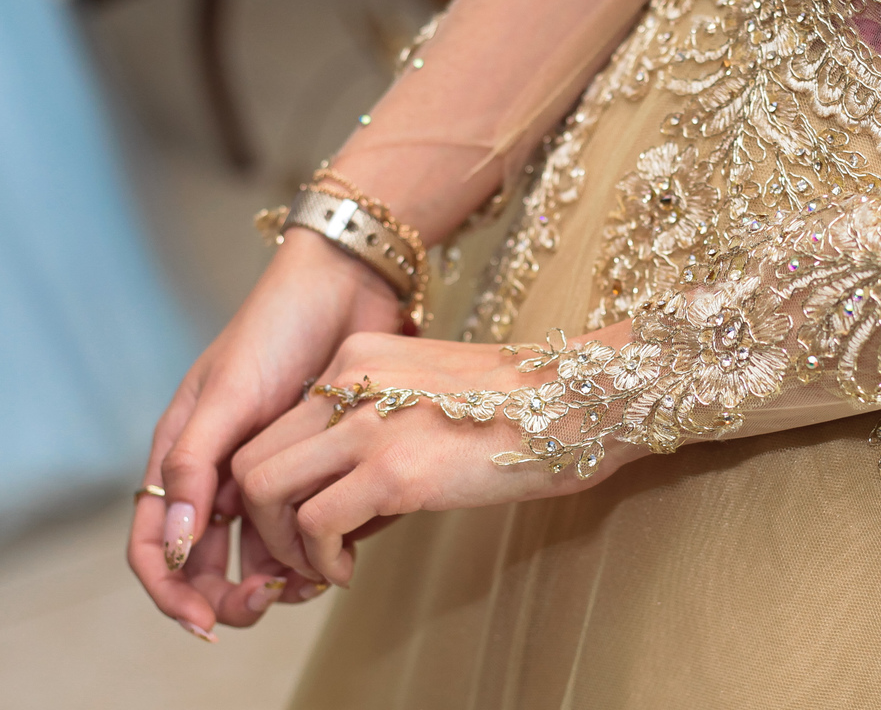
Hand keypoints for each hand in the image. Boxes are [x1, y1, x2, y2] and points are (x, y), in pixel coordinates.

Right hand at [129, 230, 402, 634]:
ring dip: (280, 578)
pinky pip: (308, 525)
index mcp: (183, 456)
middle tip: (273, 599)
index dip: (171, 589)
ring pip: (261, 552)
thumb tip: (178, 543)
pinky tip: (341, 551)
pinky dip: (316, 548)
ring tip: (314, 579)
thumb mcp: (228, 392)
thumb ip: (196, 463)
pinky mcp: (315, 467)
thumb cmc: (277, 327)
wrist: (346, 289)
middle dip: (231, 593)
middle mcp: (221, 472)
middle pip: (208, 561)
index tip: (205, 618)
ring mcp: (269, 471)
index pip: (156, 543)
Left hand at [231, 330, 647, 586]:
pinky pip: (312, 524)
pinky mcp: (391, 469)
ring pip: (263, 489)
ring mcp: (367, 423)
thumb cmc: (521, 408)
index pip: (277, 425)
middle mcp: (350, 380)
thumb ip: (377, 421)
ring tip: (323, 564)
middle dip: (264, 519)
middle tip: (301, 552)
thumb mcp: (431, 391)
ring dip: (283, 542)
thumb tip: (341, 491)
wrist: (578, 402)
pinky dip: (320, 558)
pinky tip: (348, 570)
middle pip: (253, 456)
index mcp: (359, 358)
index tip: (305, 519)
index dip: (278, 484)